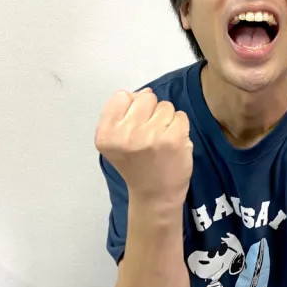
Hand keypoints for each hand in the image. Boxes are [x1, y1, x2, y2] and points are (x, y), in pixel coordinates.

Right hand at [95, 88, 192, 206]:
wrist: (155, 195)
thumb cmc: (136, 165)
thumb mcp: (116, 140)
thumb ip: (124, 113)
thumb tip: (146, 91)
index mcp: (106, 134)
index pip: (121, 96)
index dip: (131, 108)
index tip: (134, 127)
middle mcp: (125, 134)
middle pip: (146, 97)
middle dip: (151, 112)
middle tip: (149, 136)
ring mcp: (150, 136)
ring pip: (165, 106)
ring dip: (166, 120)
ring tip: (161, 141)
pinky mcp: (173, 139)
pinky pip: (181, 116)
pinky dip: (180, 127)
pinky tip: (173, 144)